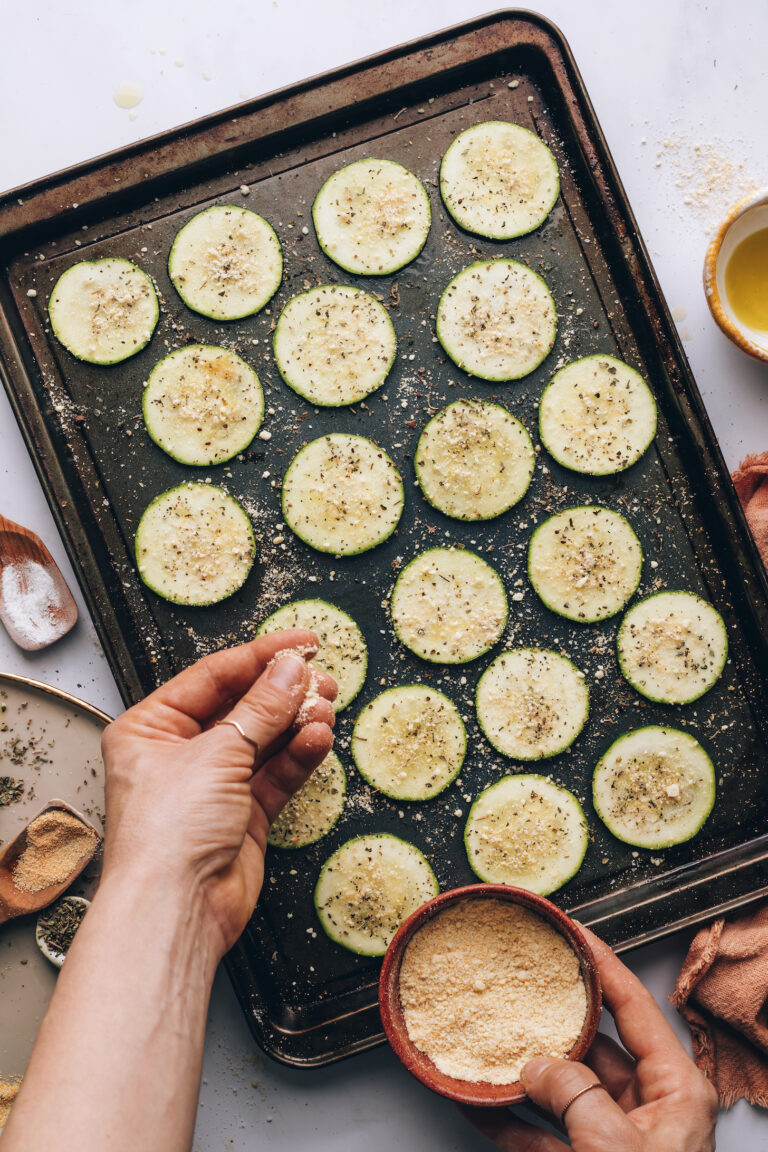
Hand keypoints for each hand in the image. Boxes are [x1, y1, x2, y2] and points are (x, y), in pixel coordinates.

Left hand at [100, 630, 335, 957]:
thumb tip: (291, 670)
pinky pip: (276, 773)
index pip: (212, 676)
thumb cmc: (166, 834)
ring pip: (264, 739)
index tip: (300, 642)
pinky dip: (299, 755)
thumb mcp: (217, 754)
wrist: (176, 910)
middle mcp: (179, 753)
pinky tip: (318, 738)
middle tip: (321, 678)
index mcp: (150, 728)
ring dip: (296, 722)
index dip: (259, 656)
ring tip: (325, 707)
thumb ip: (261, 708)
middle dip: (283, 691)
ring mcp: (213, 785)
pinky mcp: (242, 814)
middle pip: (241, 706)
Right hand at [461, 925, 717, 1151]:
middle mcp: (646, 1110)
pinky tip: (474, 1101)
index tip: (567, 930)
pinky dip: (506, 1120)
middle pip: (590, 1044)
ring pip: (558, 1091)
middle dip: (547, 1020)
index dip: (598, 962)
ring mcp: (612, 1142)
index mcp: (675, 1089)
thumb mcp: (616, 1149)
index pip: (632, 1005)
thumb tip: (537, 1066)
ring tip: (484, 1042)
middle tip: (514, 988)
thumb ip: (576, 1095)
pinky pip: (538, 1136)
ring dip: (519, 1072)